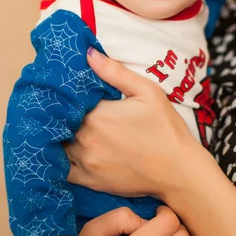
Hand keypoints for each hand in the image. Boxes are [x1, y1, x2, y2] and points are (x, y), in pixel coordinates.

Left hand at [64, 48, 199, 198]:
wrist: (178, 170)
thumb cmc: (165, 128)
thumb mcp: (147, 92)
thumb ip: (115, 72)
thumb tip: (88, 53)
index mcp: (97, 115)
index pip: (68, 100)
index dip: (65, 94)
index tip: (65, 89)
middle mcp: (85, 139)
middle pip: (59, 123)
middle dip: (59, 114)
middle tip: (60, 106)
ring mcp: (86, 163)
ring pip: (57, 146)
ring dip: (56, 136)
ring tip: (59, 127)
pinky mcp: (91, 181)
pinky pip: (63, 172)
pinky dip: (57, 161)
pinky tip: (61, 153)